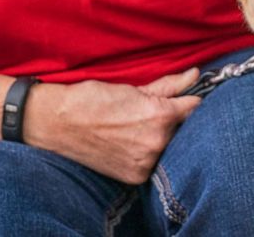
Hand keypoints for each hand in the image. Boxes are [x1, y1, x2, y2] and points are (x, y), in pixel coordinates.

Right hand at [25, 67, 201, 183]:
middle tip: (150, 110)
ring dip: (161, 136)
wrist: (58, 123)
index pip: (193, 108)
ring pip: (169, 145)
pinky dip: (148, 152)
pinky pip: (154, 162)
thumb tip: (195, 75)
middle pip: (183, 128)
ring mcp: (146, 163)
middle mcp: (156, 143)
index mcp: (159, 116)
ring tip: (136, 125)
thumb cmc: (92, 99)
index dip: (190, 99)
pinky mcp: (136, 176)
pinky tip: (132, 140)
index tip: (188, 95)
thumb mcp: (133, 88)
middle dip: (173, 118)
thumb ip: (168, 85)